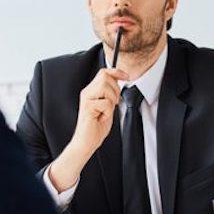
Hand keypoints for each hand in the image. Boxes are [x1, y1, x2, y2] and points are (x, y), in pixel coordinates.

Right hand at [46, 67, 129, 191]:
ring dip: (112, 100)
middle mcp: (87, 92)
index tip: (127, 76)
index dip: (116, 71)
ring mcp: (86, 98)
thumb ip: (110, 94)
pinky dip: (108, 112)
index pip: (104, 72)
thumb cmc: (97, 126)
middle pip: (105, 77)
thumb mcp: (108, 106)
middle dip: (115, 89)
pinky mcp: (87, 107)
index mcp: (91, 90)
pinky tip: (101, 118)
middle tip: (113, 104)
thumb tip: (119, 81)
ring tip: (107, 111)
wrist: (87, 142)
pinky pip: (106, 103)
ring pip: (105, 87)